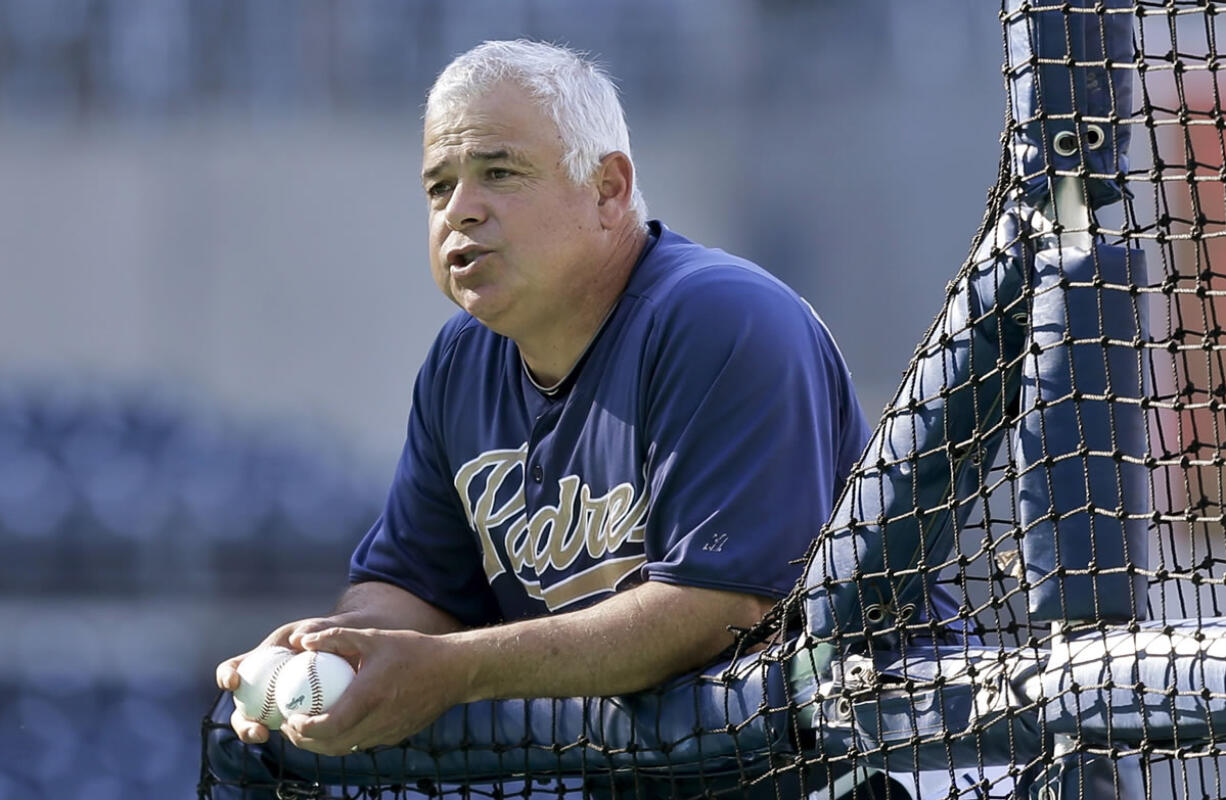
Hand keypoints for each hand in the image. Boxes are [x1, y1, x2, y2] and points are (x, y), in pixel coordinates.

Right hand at [215, 616, 346, 743]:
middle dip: (241, 723)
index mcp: (255, 663)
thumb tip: (297, 640)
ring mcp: (272, 705)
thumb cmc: (324, 636)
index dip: (226, 676)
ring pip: (257, 725)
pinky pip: (285, 728)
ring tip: (264, 734)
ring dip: (255, 732)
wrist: (342, 651)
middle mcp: (258, 687)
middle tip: (255, 727)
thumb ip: (310, 629)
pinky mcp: (288, 717)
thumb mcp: (317, 627)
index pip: (231, 669)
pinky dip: (289, 733)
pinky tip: (298, 734)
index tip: (234, 681)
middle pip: (240, 709)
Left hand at [278, 627, 468, 755]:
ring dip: (323, 743)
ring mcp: (389, 732)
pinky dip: (345, 739)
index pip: (328, 727)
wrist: (453, 670)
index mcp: (370, 696)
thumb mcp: (373, 637)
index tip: (291, 718)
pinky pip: (364, 743)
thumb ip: (336, 638)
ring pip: (347, 748)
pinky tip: (339, 723)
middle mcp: (378, 720)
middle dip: (305, 741)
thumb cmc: (413, 650)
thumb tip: (301, 641)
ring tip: (308, 728)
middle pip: (331, 746)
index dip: (303, 729)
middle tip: (292, 727)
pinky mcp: (397, 735)